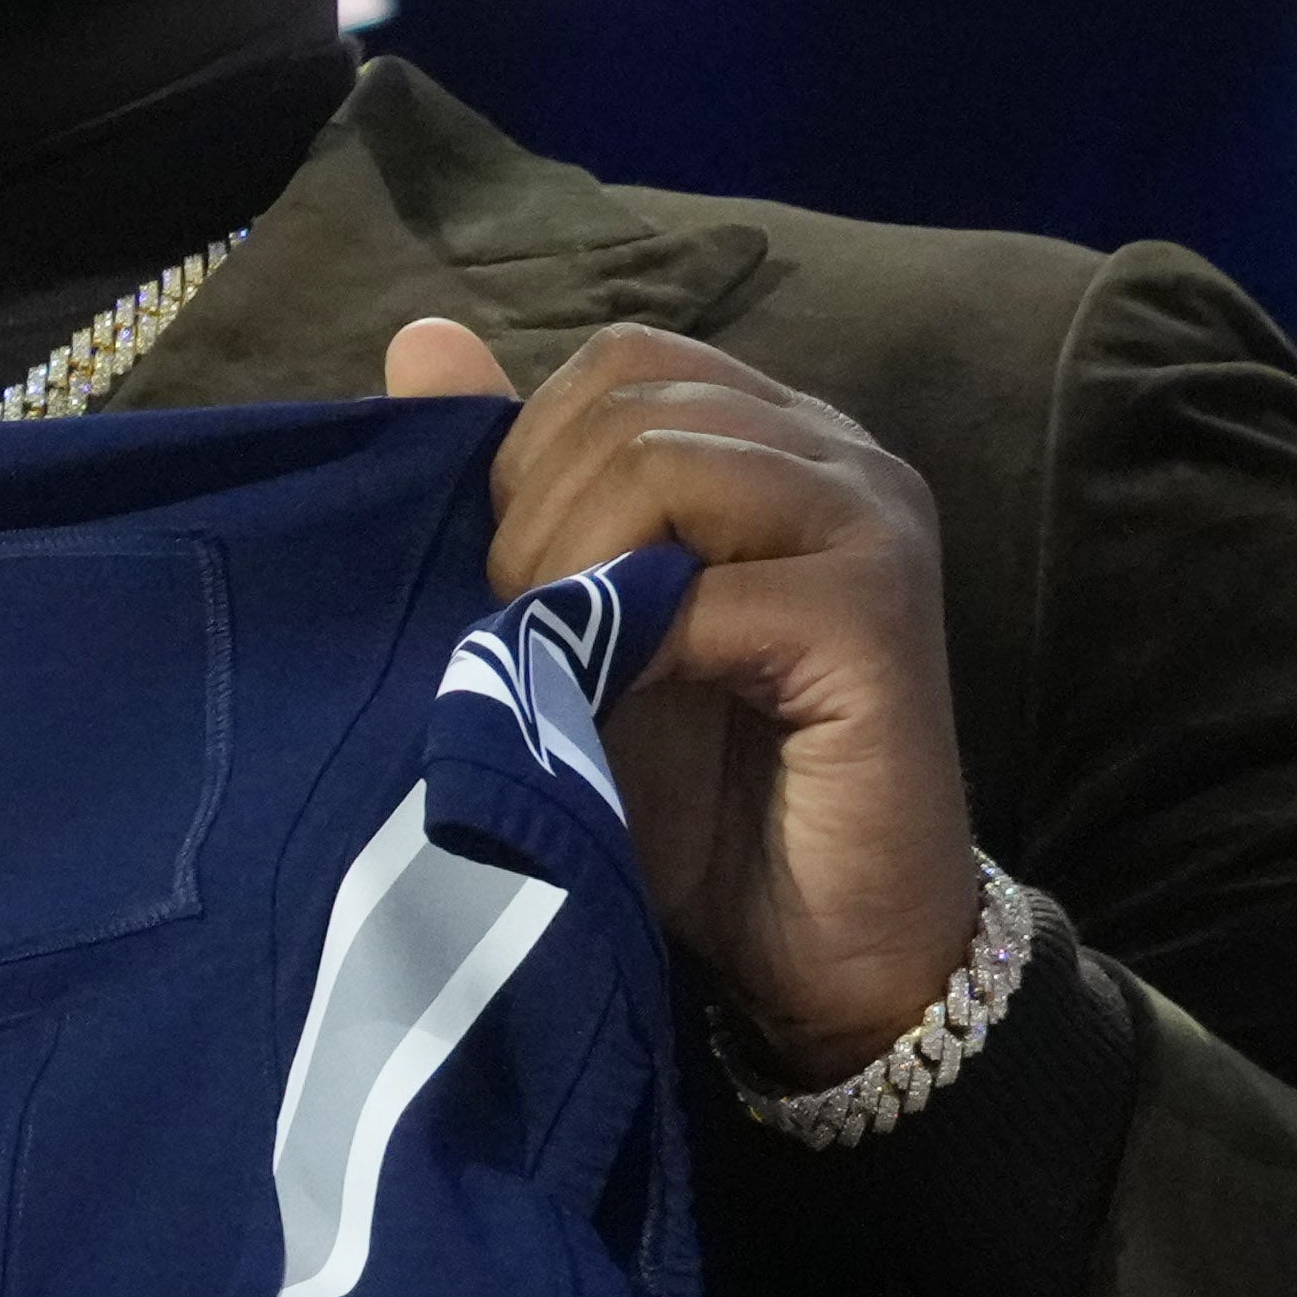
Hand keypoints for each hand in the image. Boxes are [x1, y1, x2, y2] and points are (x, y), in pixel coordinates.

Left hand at [389, 313, 981, 1082]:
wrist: (817, 957)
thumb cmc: (694, 803)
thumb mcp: (568, 629)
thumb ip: (510, 489)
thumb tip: (420, 338)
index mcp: (770, 441)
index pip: (619, 364)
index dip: (529, 460)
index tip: (509, 587)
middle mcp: (835, 453)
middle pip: (632, 395)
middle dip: (536, 517)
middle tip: (532, 642)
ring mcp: (869, 519)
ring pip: (664, 459)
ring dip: (573, 570)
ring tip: (572, 672)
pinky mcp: (876, 610)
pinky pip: (707, 584)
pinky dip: (632, 649)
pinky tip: (623, 711)